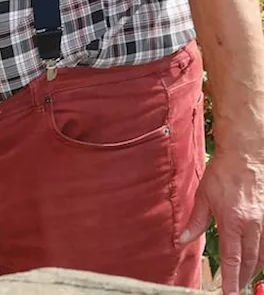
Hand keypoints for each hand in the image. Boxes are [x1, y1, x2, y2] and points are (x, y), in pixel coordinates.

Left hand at [180, 146, 263, 294]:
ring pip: (261, 256)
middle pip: (249, 262)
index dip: (230, 280)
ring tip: (243, 281)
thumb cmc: (223, 174)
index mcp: (233, 222)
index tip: (228, 294)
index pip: (233, 259)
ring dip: (253, 270)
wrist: (246, 156)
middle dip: (242, 280)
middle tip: (234, 291)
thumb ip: (195, 221)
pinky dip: (261, 256)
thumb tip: (182, 240)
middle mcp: (252, 226)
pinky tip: (256, 262)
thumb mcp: (203, 196)